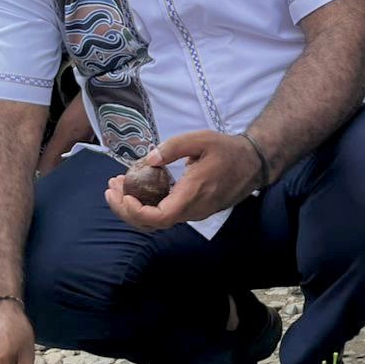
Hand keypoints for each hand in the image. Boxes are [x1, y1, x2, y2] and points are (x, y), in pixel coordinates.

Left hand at [104, 131, 263, 230]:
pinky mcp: (195, 210)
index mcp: (193, 194)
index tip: (124, 195)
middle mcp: (193, 209)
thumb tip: (149, 160)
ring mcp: (194, 213)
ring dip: (134, 208)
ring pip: (158, 221)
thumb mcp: (200, 140)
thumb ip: (173, 148)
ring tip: (118, 186)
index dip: (137, 212)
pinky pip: (166, 215)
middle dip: (126, 209)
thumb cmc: (227, 150)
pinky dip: (147, 205)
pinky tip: (138, 189)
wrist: (253, 163)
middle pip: (153, 223)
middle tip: (110, 188)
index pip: (161, 217)